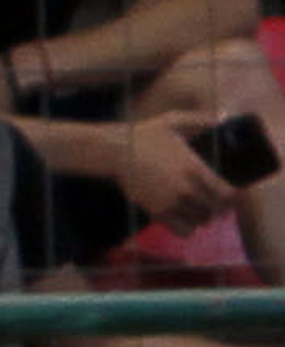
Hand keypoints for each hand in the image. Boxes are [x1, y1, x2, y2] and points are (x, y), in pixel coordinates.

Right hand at [118, 110, 236, 231]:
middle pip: (215, 210)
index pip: (227, 194)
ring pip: (200, 221)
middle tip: (212, 202)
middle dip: (217, 207)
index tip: (228, 194)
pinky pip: (182, 230)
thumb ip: (202, 120)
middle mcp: (186, 189)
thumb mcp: (175, 121)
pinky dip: (187, 228)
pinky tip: (183, 218)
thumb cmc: (145, 135)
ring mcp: (171, 202)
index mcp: (195, 169)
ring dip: (202, 217)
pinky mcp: (156, 212)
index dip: (231, 197)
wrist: (115, 152)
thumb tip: (224, 116)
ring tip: (197, 210)